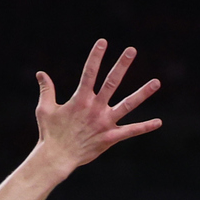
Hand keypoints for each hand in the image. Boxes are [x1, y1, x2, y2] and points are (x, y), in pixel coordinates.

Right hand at [35, 41, 161, 176]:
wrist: (57, 158)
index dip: (96, 56)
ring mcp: (105, 123)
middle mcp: (95, 108)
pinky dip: (144, 127)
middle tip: (132, 50)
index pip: (89, 73)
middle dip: (122, 65)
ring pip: (127, 105)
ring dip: (142, 93)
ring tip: (156, 82)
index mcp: (80, 100)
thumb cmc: (50, 134)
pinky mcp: (110, 138)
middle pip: (111, 82)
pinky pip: (130, 131)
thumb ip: (46, 90)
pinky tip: (158, 122)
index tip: (103, 41)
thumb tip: (41, 73)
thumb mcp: (45, 109)